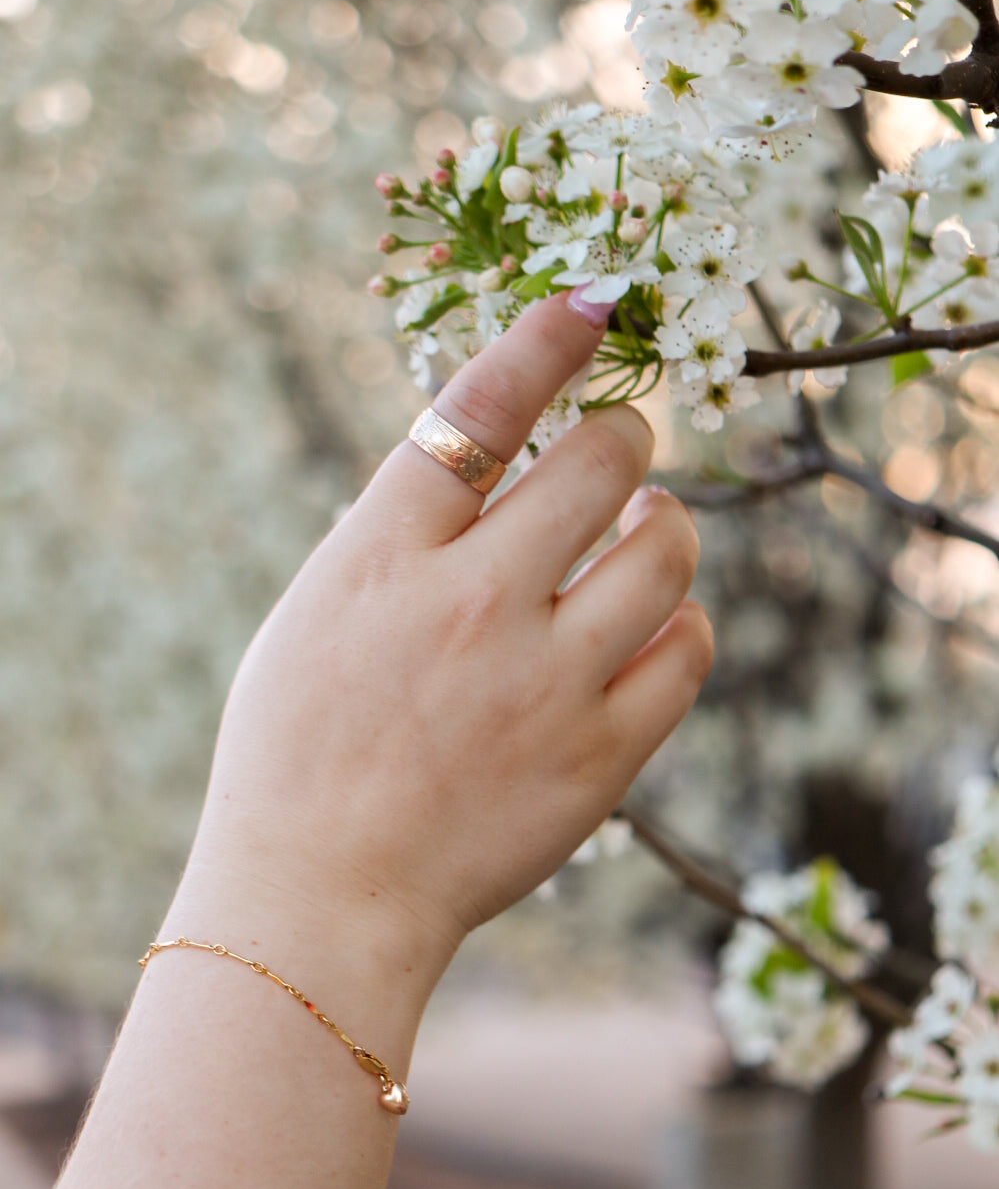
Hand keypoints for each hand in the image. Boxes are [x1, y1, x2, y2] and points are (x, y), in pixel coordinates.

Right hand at [193, 291, 712, 981]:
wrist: (318, 895)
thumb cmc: (298, 748)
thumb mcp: (316, 611)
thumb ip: (402, 534)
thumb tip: (497, 468)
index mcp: (383, 554)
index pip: (479, 407)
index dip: (548, 335)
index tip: (598, 292)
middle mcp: (472, 601)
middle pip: (603, 461)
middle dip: (629, 438)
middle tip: (624, 451)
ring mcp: (543, 680)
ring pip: (668, 550)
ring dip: (671, 521)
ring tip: (651, 529)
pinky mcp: (599, 756)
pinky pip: (688, 651)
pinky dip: (683, 621)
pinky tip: (657, 623)